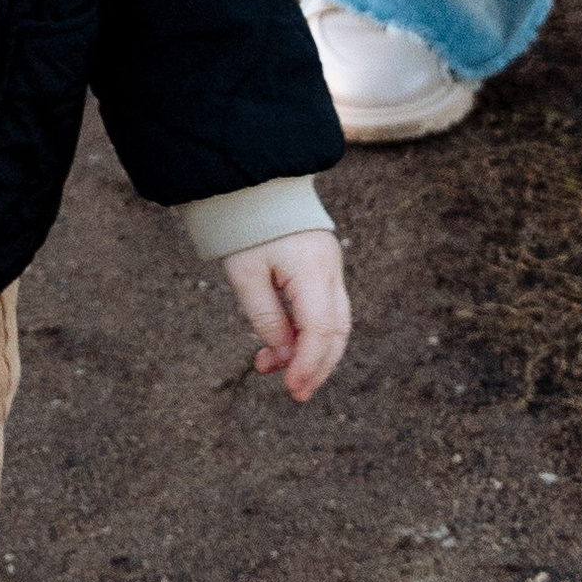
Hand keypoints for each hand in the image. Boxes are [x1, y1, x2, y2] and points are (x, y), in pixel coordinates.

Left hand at [221, 229, 349, 404]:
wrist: (258, 187)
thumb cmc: (246, 227)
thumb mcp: (245, 274)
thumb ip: (265, 316)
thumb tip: (282, 353)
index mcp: (312, 269)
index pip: (320, 329)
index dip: (308, 363)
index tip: (292, 388)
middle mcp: (330, 271)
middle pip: (336, 331)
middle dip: (317, 366)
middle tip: (296, 393)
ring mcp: (331, 270)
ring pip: (334, 324)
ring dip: (310, 352)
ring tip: (273, 369)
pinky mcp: (323, 271)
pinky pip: (324, 311)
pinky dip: (307, 334)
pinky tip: (281, 347)